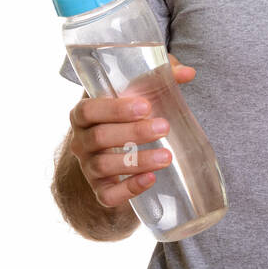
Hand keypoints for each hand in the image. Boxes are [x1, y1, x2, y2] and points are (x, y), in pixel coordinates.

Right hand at [67, 54, 195, 209]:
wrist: (116, 150)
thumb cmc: (127, 115)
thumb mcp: (138, 93)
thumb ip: (160, 77)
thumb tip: (188, 72)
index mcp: (82, 114)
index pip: (89, 110)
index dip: (115, 109)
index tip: (145, 106)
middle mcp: (80, 142)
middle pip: (99, 138)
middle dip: (133, 133)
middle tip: (164, 127)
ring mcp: (88, 168)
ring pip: (105, 166)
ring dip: (137, 161)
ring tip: (166, 156)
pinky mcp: (100, 190)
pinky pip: (108, 195)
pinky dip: (128, 189)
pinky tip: (150, 179)